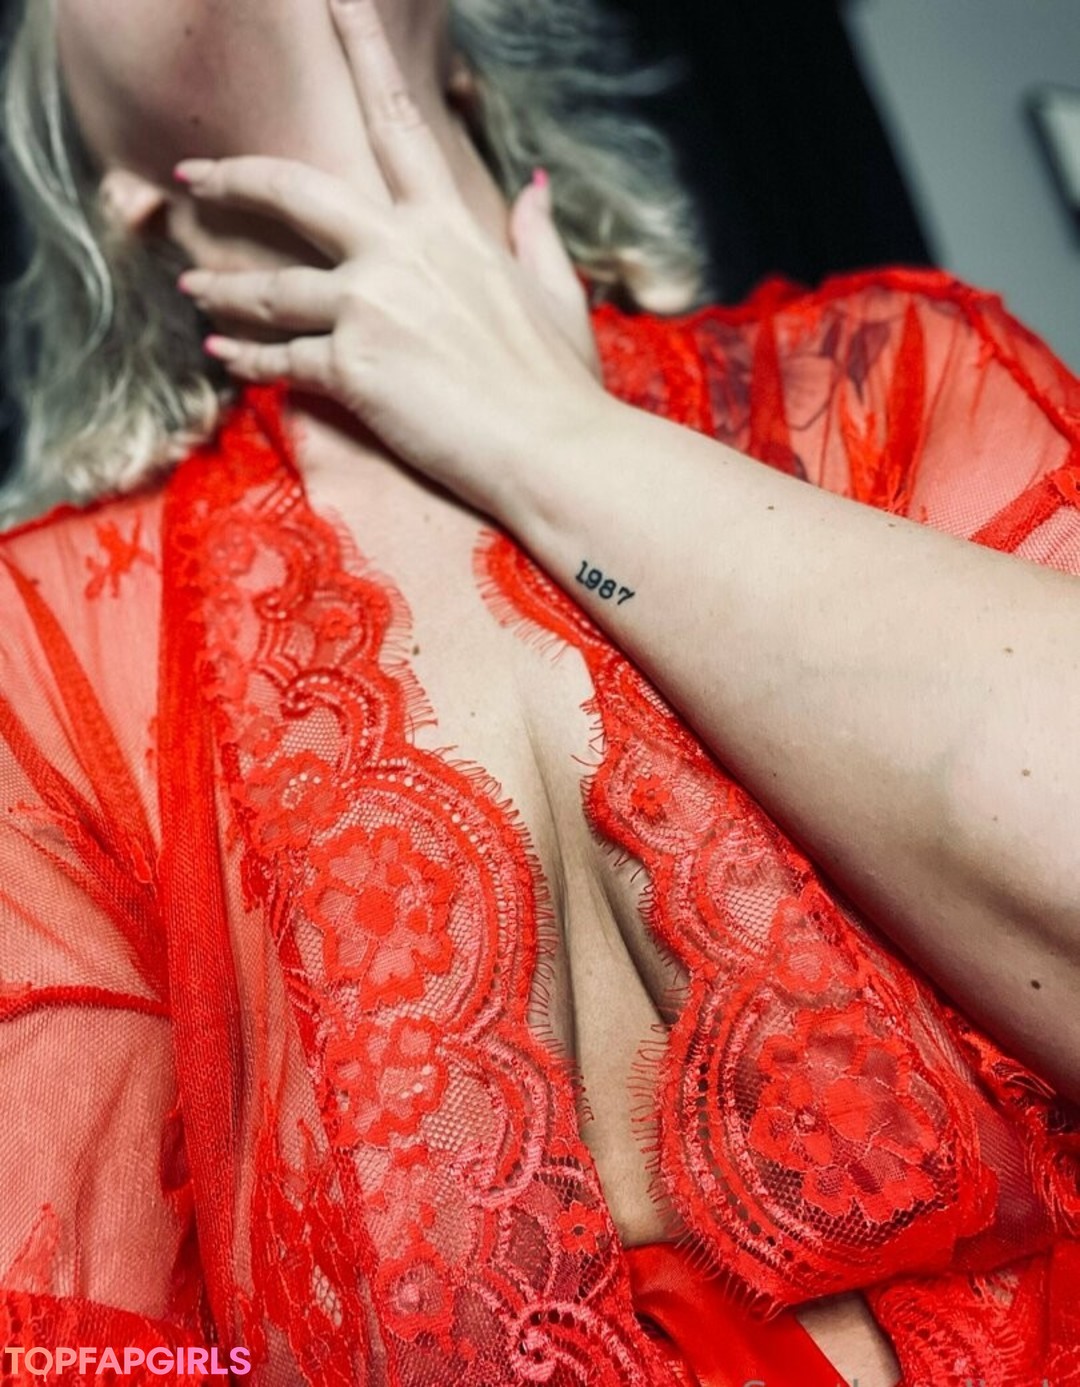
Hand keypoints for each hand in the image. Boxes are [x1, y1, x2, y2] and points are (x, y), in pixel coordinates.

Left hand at [174, 0, 607, 516]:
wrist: (554, 449)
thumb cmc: (561, 384)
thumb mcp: (559, 297)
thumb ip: (537, 236)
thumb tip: (536, 188)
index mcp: (450, 228)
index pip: (397, 121)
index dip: (363, 49)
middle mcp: (401, 252)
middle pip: (294, 191)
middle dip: (233, 177)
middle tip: (191, 174)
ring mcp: (371, 307)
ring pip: (269, 286)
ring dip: (223, 288)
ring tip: (194, 290)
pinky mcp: (352, 367)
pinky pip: (281, 359)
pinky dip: (248, 360)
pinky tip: (225, 359)